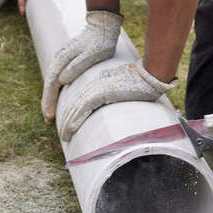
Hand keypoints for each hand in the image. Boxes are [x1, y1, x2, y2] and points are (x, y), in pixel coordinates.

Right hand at [42, 9, 123, 123]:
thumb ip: (78, 66)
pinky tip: (58, 97)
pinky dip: (54, 90)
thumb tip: (62, 80)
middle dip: (47, 102)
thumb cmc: (101, 42)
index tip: (50, 116)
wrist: (103, 26)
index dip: (50, 101)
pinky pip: (56, 77)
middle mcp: (59, 58)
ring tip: (50, 113)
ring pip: (51, 81)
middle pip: (49, 84)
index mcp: (63, 59)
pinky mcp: (66, 59)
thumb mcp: (93, 54)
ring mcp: (61, 58)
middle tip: (48, 120)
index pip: (52, 84)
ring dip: (49, 97)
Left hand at [57, 59, 176, 140]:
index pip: (80, 98)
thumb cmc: (141, 81)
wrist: (150, 76)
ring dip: (68, 122)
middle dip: (66, 119)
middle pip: (74, 103)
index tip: (68, 125)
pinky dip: (76, 118)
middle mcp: (95, 84)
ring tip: (64, 136)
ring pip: (76, 106)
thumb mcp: (121, 86)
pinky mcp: (103, 92)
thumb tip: (106, 102)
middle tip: (62, 134)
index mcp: (98, 82)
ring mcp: (98, 87)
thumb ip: (111, 93)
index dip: (72, 112)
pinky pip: (85, 107)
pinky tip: (70, 128)